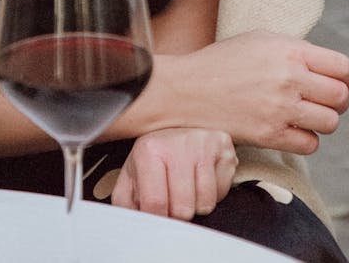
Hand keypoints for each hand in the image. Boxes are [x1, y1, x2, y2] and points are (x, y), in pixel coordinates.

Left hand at [112, 128, 236, 219]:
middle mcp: (176, 143)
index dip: (158, 218)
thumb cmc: (156, 156)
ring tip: (188, 186)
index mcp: (149, 150)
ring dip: (197, 203)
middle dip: (178, 212)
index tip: (159, 214)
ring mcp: (202, 143)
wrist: (179, 123)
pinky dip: (214, 192)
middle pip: (183, 209)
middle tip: (173, 197)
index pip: (155, 204)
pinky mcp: (223, 146)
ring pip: (205, 203)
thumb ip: (124, 203)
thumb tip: (129, 225)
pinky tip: (202, 177)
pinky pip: (223, 191)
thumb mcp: (132, 175)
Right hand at [166, 31, 348, 154]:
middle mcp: (288, 78)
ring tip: (307, 114)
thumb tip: (328, 66)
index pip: (342, 67)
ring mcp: (280, 109)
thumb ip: (296, 50)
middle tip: (326, 101)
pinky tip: (293, 128)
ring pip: (330, 122)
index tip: (345, 83)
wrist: (187, 89)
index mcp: (288, 50)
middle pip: (341, 97)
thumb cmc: (223, 61)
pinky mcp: (270, 135)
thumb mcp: (260, 39)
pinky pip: (310, 144)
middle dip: (339, 100)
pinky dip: (306, 138)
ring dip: (324, 120)